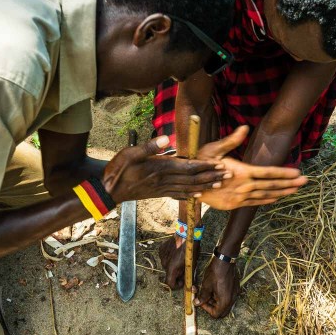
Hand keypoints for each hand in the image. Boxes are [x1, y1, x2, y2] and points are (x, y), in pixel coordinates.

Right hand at [102, 136, 227, 202]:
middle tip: (227, 174)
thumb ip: (149, 147)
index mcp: (160, 169)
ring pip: (188, 188)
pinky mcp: (158, 193)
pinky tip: (198, 195)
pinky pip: (178, 194)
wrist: (108, 191)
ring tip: (219, 183)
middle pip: (192, 179)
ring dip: (205, 185)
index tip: (219, 163)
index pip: (187, 167)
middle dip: (211, 176)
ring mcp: (162, 189)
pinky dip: (190, 194)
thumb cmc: (118, 169)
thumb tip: (167, 139)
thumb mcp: (130, 153)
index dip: (204, 166)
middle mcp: (164, 180)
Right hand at [158, 235, 199, 289]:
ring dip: (172, 264)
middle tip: (183, 267)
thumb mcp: (192, 265)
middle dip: (176, 273)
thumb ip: (188, 276)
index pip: (169, 284)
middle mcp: (164, 264)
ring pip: (167, 265)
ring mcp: (161, 256)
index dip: (176, 285)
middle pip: (169, 273)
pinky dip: (169, 257)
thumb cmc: (191, 250)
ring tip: (180, 257)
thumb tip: (189, 285)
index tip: (182, 281)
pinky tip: (175, 251)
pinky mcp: (161, 249)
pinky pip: (165, 257)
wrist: (186, 234)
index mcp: (171, 269)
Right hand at [194, 126, 308, 209]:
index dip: (284, 172)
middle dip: (290, 183)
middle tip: (305, 181)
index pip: (268, 172)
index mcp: (241, 172)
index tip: (297, 172)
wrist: (188, 184)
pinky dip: (268, 200)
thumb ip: (232, 140)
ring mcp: (240, 197)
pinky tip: (277, 197)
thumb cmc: (201, 163)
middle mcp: (243, 186)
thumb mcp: (214, 148)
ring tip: (296, 189)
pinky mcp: (234, 205)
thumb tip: (245, 127)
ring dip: (282, 192)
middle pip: (271, 185)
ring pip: (266, 195)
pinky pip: (255, 203)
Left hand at [195, 255, 239, 317]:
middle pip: (222, 311)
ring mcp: (235, 293)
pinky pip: (228, 297)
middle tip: (204, 299)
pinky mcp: (235, 288)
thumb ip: (202, 297)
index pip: (216, 314)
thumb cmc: (216, 272)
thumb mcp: (206, 285)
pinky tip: (214, 287)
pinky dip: (221, 296)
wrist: (226, 259)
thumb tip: (197, 303)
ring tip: (208, 292)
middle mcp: (232, 299)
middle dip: (212, 307)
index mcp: (225, 301)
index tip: (201, 301)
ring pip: (225, 304)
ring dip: (215, 301)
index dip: (206, 309)